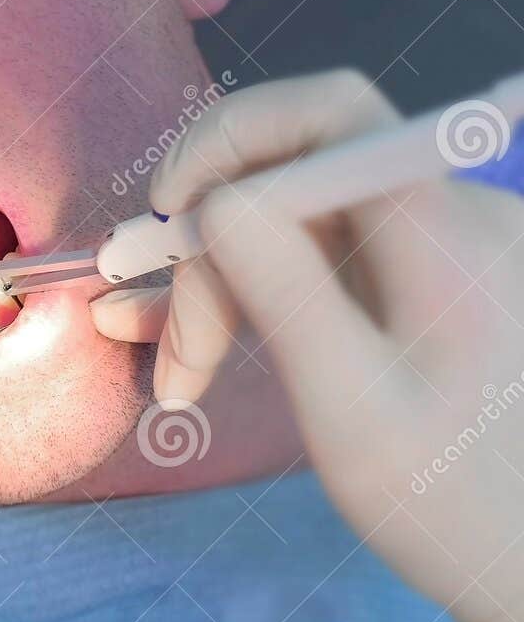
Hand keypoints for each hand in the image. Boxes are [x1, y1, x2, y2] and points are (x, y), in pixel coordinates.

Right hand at [91, 69, 523, 621]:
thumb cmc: (453, 506)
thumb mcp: (353, 410)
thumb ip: (289, 294)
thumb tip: (219, 200)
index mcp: (447, 235)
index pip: (332, 114)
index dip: (235, 136)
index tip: (169, 208)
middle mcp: (444, 222)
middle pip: (295, 185)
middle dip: (213, 259)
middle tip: (177, 362)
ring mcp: (430, 257)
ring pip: (292, 231)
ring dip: (221, 293)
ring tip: (176, 377)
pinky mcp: (414, 291)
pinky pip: (316, 268)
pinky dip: (252, 302)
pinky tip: (186, 347)